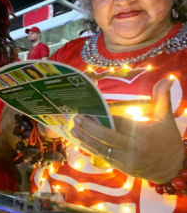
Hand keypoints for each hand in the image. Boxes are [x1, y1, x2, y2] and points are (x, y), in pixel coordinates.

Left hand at [70, 77, 184, 183]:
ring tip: (73, 130)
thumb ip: (162, 97)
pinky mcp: (122, 169)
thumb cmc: (168, 139)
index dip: (104, 117)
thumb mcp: (166, 117)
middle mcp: (133, 148)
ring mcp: (126, 160)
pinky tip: (82, 142)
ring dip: (86, 139)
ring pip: (102, 149)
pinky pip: (104, 157)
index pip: (119, 123)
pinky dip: (92, 149)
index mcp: (143, 134)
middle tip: (77, 119)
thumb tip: (167, 78)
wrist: (173, 168)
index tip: (90, 109)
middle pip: (106, 136)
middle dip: (90, 127)